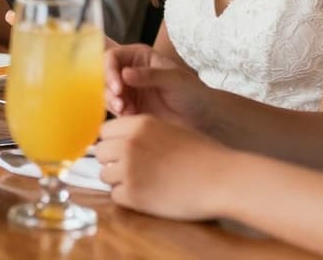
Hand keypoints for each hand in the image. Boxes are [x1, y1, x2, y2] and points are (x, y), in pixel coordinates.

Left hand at [95, 115, 234, 220]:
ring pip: (104, 175)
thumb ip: (143, 131)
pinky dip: (128, 198)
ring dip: (119, 180)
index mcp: (139, 124)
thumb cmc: (203, 155)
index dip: (114, 143)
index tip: (125, 152)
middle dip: (113, 162)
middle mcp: (129, 143)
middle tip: (134, 170)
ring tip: (145, 183)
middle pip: (100, 153)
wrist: (222, 179)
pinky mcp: (133, 194)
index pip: (105, 132)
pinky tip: (148, 195)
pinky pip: (115, 196)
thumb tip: (120, 139)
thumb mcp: (170, 129)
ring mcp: (129, 169)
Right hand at [105, 44, 209, 128]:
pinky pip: (113, 109)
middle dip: (107, 88)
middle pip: (103, 74)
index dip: (109, 70)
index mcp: (139, 57)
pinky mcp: (128, 109)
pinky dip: (117, 113)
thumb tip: (125, 74)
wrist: (201, 118)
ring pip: (105, 92)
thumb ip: (150, 75)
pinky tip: (129, 116)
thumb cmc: (192, 92)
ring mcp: (128, 90)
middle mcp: (129, 71)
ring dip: (110, 102)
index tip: (117, 86)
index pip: (113, 57)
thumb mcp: (174, 79)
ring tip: (125, 110)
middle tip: (119, 101)